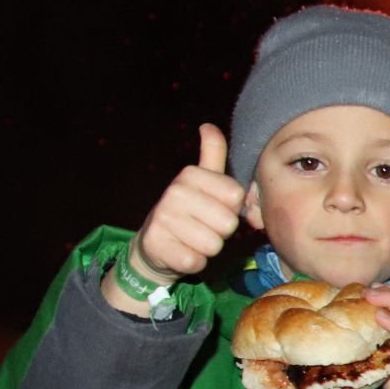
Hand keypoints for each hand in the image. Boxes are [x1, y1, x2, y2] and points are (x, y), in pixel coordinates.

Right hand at [105, 125, 246, 313]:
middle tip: (201, 226)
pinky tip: (181, 252)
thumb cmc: (188, 211)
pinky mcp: (159, 246)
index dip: (230, 208)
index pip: (236, 196)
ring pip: (214, 244)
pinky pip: (197, 261)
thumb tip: (208, 125)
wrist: (153, 244)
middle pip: (228, 223)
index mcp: (189, 175)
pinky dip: (194, 262)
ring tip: (191, 239)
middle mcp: (174, 193)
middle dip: (220, 231)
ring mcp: (163, 219)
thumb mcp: (201, 180)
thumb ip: (212, 154)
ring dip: (208, 248)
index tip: (212, 206)